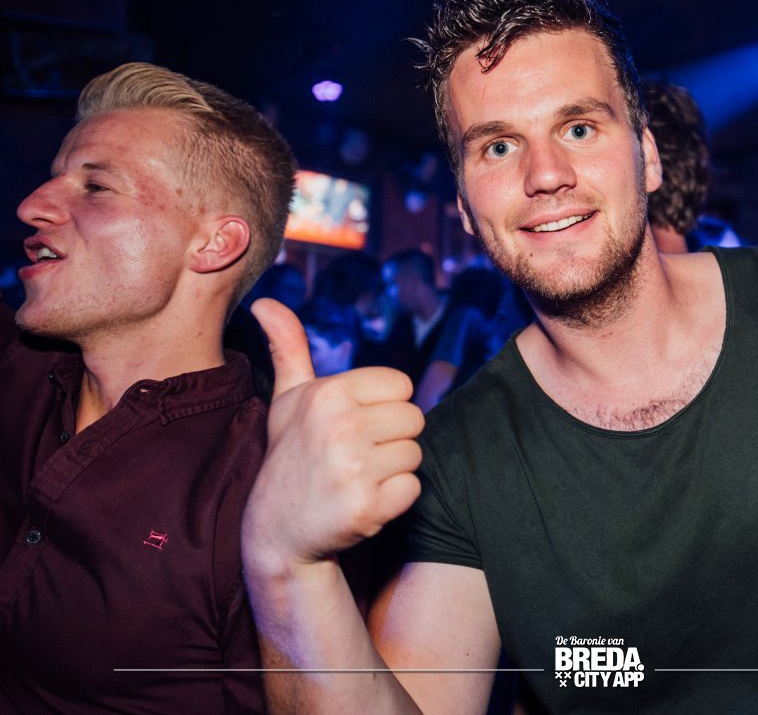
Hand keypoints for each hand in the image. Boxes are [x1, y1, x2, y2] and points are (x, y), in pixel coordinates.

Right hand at [242, 299, 423, 571]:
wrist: (276, 533)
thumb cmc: (290, 457)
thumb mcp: (287, 400)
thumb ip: (288, 348)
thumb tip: (266, 301)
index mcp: (327, 394)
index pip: (402, 386)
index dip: (384, 407)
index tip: (354, 426)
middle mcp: (340, 427)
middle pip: (415, 419)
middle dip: (392, 439)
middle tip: (356, 457)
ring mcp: (353, 469)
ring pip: (416, 454)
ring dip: (393, 470)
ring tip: (357, 479)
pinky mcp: (367, 508)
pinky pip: (413, 489)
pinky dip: (394, 500)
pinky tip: (362, 502)